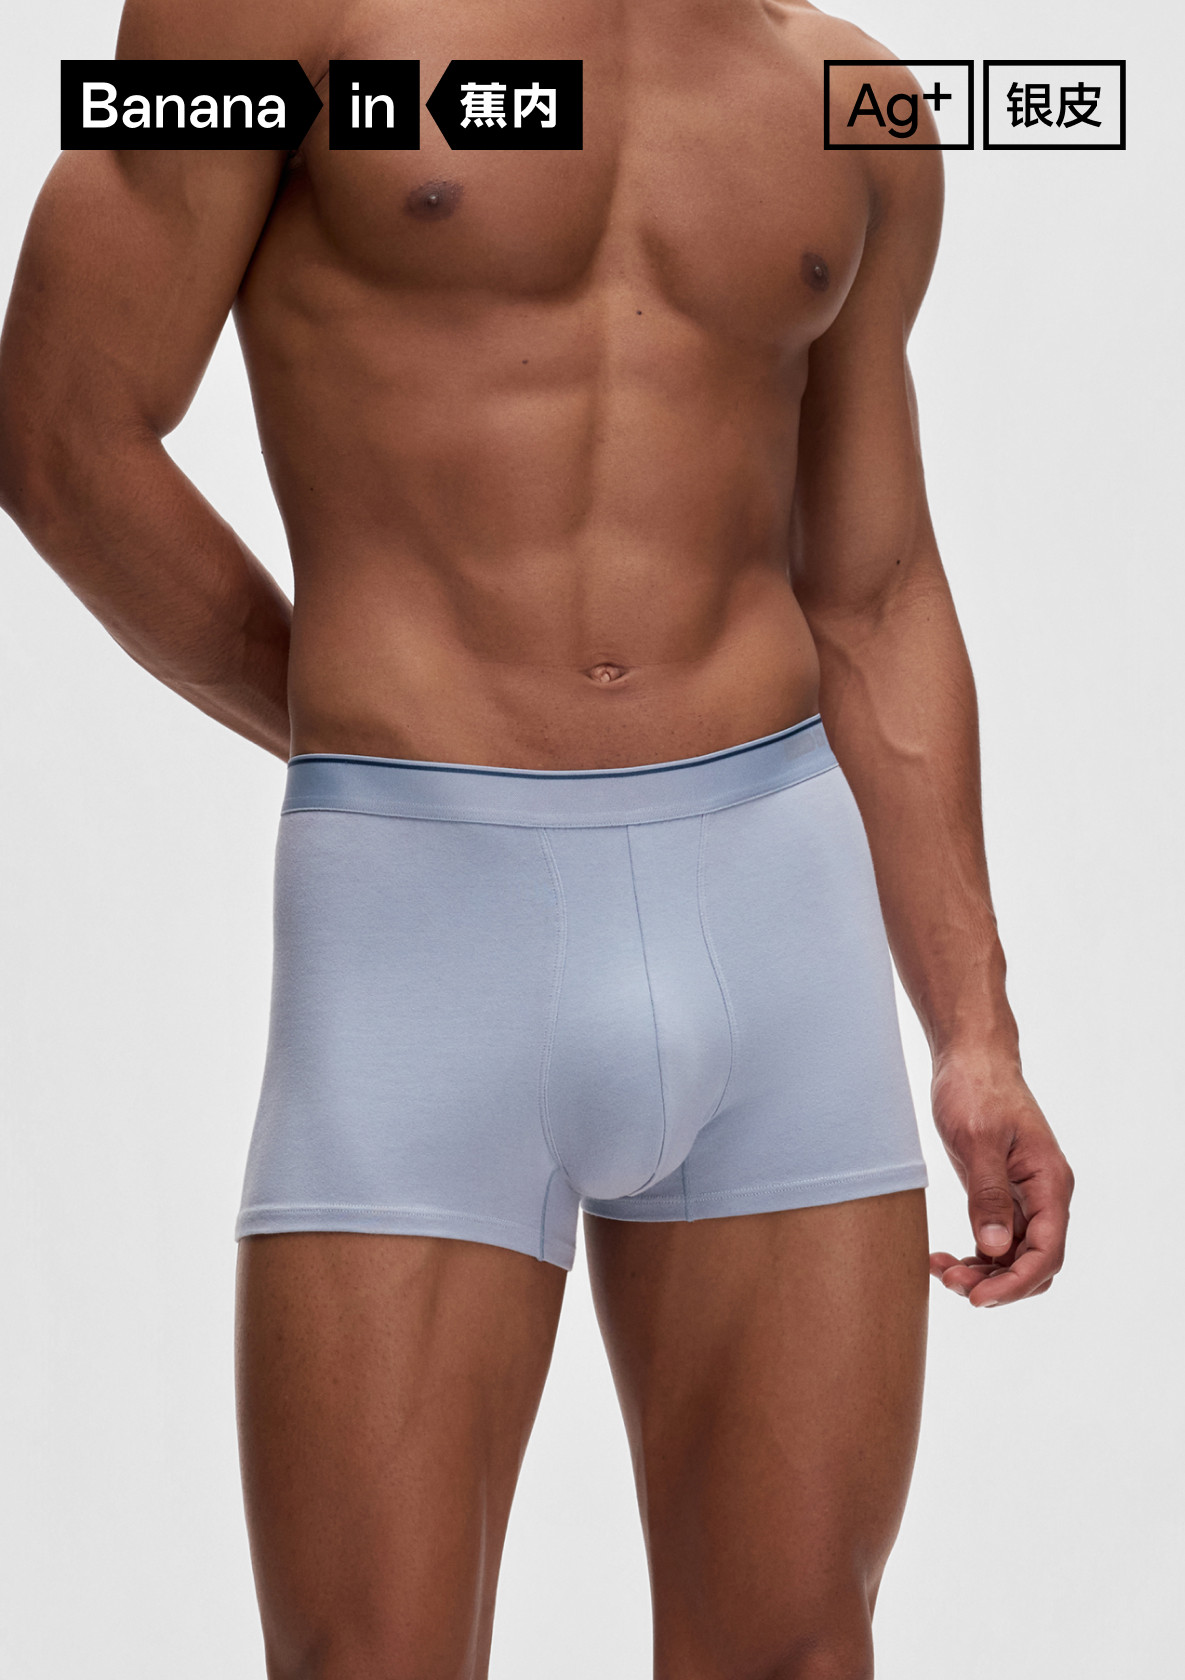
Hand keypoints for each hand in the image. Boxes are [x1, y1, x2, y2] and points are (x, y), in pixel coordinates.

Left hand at [928, 1047, 1073, 1307]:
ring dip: (982, 1273)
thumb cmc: (976, 1088)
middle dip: (996, 1283)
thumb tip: (993, 1247)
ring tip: (940, 1270)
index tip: (978, 1297)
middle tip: (950, 1282)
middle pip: (1034, 1263)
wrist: (970, 1057)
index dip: (1016, 1282)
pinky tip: (943, 1257)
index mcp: (1049, 1183)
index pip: (1047, 1252)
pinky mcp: (1000, 1194)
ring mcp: (1023, 1197)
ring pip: (1013, 1256)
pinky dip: (974, 1256)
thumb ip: (987, 1194)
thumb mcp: (977, 1139)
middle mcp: (1044, 1196)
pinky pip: (996, 1240)